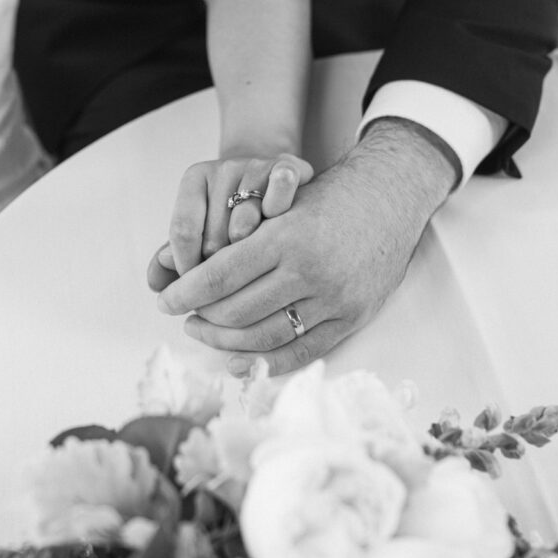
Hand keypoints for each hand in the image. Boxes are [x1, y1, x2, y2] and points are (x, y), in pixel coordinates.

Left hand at [147, 153, 312, 288]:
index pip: (183, 231)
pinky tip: (278, 235)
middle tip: (230, 285)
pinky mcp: (286, 169)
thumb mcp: (203, 231)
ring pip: (244, 230)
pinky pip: (276, 207)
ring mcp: (257, 167)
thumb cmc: (234, 216)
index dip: (187, 269)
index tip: (195, 294)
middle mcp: (224, 167)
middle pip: (213, 237)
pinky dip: (275, 224)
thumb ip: (176, 257)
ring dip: (248, 256)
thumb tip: (155, 282)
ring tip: (255, 263)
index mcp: (196, 178)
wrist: (279, 182)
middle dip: (219, 271)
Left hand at [154, 120, 456, 375]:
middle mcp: (310, 270)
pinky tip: (238, 359)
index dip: (187, 293)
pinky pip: (301, 352)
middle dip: (203, 317)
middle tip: (185, 314)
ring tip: (207, 331)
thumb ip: (245, 237)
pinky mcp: (352, 318)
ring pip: (265, 336)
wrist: (391, 197)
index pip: (221, 276)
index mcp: (288, 236)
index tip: (166, 301)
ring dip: (226, 342)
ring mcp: (334, 298)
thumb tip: (192, 273)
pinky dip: (265, 361)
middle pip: (238, 311)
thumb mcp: (284, 204)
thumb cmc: (330, 195)